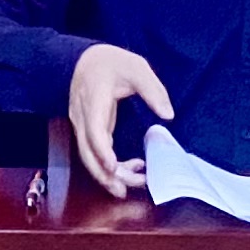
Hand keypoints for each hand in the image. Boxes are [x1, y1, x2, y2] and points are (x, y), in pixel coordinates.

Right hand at [64, 42, 174, 196]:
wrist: (84, 60)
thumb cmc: (111, 62)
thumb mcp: (136, 67)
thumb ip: (152, 89)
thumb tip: (168, 115)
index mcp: (93, 100)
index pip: (94, 130)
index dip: (102, 151)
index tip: (114, 166)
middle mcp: (82, 117)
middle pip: (87, 152)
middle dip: (104, 174)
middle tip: (125, 190)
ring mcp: (82, 125)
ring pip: (88, 157)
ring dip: (106, 175)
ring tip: (129, 188)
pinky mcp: (87, 131)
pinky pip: (94, 153)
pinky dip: (108, 166)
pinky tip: (128, 169)